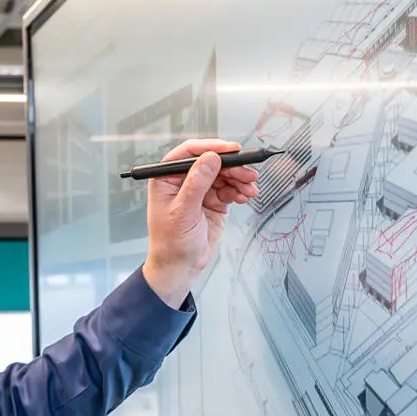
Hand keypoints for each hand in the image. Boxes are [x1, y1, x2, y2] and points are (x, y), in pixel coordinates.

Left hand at [142, 139, 261, 305]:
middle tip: (247, 173)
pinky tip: (244, 196)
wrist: (180, 267)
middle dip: (231, 167)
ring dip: (239, 180)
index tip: (230, 150)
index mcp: (166, 179)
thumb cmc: (171, 243)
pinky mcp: (213, 201)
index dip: (210, 148)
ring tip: (250, 189)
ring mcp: (199, 191)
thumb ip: (196, 184)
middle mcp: (183, 181)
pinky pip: (229, 189)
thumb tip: (209, 159)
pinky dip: (238, 191)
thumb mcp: (183, 212)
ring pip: (223, 175)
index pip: (188, 153)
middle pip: (211, 163)